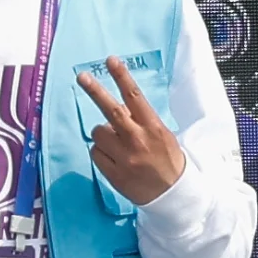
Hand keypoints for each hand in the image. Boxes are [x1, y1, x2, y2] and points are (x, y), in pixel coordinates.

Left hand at [75, 57, 185, 204]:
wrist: (174, 196)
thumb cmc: (168, 161)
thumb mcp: (163, 136)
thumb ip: (141, 121)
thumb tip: (118, 108)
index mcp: (154, 128)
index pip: (135, 97)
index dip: (122, 77)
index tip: (111, 61)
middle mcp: (138, 140)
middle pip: (111, 110)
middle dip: (95, 91)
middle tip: (82, 76)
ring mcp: (124, 157)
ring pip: (99, 132)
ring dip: (103, 134)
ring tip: (118, 145)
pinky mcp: (113, 173)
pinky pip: (96, 153)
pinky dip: (101, 152)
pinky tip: (115, 160)